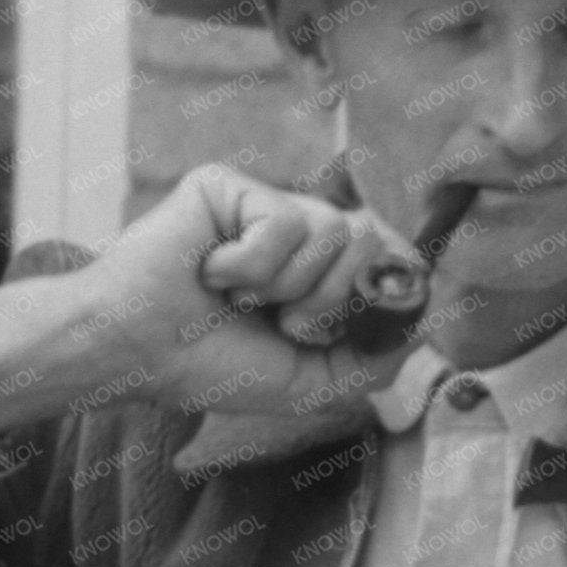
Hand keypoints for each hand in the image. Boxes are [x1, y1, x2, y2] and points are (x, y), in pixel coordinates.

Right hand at [68, 163, 424, 422]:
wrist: (140, 354)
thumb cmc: (217, 365)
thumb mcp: (315, 380)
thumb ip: (378, 356)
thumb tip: (426, 316)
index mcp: (322, 271)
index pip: (393, 256)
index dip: (388, 288)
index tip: (351, 322)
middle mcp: (300, 232)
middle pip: (374, 242)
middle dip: (331, 301)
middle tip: (277, 321)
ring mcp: (265, 204)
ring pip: (337, 230)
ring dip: (289, 288)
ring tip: (240, 299)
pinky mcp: (229, 186)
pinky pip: (285, 222)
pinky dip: (252, 266)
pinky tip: (212, 273)